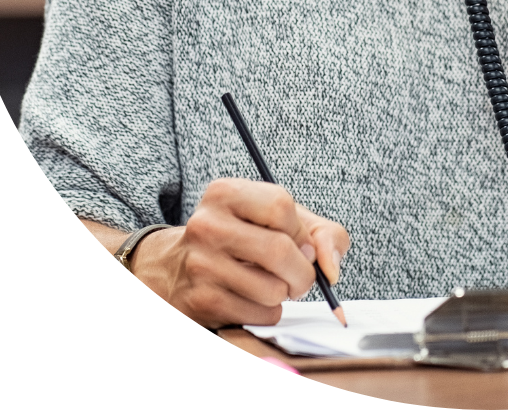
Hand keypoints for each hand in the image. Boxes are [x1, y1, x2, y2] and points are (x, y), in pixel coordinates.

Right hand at [129, 178, 349, 327]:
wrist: (176, 270)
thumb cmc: (243, 239)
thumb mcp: (279, 221)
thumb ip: (321, 233)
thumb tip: (330, 268)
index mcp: (226, 193)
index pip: (280, 206)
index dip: (300, 231)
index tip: (300, 243)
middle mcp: (207, 225)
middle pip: (279, 250)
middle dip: (303, 272)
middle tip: (300, 276)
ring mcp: (200, 265)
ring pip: (273, 289)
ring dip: (285, 294)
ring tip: (272, 285)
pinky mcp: (200, 302)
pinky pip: (259, 315)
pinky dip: (269, 313)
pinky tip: (253, 300)